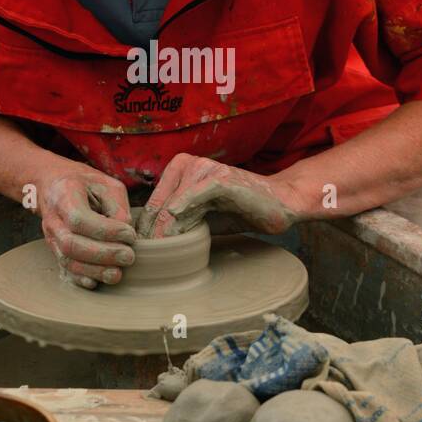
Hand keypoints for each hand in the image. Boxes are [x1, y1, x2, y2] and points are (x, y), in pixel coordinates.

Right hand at [36, 161, 136, 289]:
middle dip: (103, 254)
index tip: (129, 234)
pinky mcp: (54, 251)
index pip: (80, 219)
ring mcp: (50, 237)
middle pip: (71, 244)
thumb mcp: (105, 185)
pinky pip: (64, 270)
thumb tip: (126, 231)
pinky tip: (98, 282)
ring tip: (118, 273)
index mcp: (64, 195)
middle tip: (129, 257)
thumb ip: (117, 206)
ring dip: (95, 271)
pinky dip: (81, 279)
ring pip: (67, 261)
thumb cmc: (84, 184)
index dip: (106, 231)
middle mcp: (53, 219)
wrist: (53, 186)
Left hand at [137, 154, 305, 238]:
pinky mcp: (222, 178)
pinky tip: (175, 218)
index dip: (146, 229)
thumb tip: (152, 243)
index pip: (154, 202)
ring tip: (161, 250)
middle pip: (161, 204)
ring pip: (175, 202)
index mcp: (180, 169)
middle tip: (148, 256)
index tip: (143, 251)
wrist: (278, 204)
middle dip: (153, 232)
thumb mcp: (203, 218)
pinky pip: (198, 193)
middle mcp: (189, 164)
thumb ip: (179, 223)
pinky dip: (185, 206)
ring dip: (166, 229)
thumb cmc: (239, 211)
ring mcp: (206, 169)